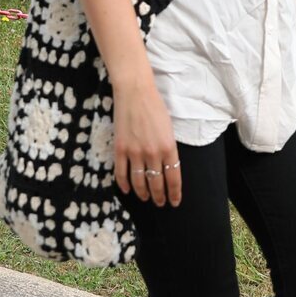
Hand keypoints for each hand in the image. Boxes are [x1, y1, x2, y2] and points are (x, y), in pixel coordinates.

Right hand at [114, 84, 181, 206]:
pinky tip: (128, 191)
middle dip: (160, 196)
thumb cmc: (155, 107)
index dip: (174, 193)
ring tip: (146, 199)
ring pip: (139, 182)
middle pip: (157, 183)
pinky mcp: (120, 149)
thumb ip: (168, 149)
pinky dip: (124, 185)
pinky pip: (121, 173)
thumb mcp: (169, 129)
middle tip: (161, 203)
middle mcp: (153, 153)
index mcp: (169, 147)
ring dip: (143, 194)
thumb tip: (166, 167)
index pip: (174, 178)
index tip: (175, 202)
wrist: (135, 92)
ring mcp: (135, 152)